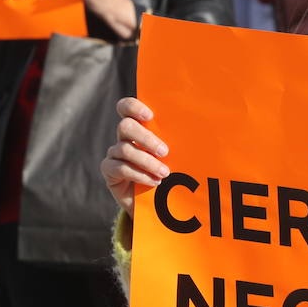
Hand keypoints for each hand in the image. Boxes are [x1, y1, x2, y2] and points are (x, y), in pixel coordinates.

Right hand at [101, 97, 169, 220]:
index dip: (134, 107)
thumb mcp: (175, 153)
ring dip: (147, 161)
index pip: (126, 108)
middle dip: (146, 138)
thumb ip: (177, 141)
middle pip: (126, 126)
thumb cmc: (170, 169)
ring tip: (165, 173)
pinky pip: (120, 168)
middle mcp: (124, 137)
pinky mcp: (109, 170)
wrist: (156, 199)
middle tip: (165, 152)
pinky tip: (154, 182)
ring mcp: (114, 153)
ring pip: (125, 149)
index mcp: (139, 126)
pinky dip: (139, 175)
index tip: (150, 116)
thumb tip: (198, 130)